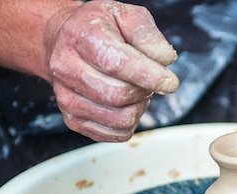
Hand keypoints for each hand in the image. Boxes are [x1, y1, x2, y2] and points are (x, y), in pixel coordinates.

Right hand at [44, 0, 178, 141]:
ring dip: (139, 107)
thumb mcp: (126, 15)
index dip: (149, 76)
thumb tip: (164, 59)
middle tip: (149, 80)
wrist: (67, 41)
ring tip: (136, 90)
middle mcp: (67, 68)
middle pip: (118, 95)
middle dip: (145, 91)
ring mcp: (66, 97)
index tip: (170, 81)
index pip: (116, 63)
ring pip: (120, 119)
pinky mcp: (74, 120)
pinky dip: (131, 122)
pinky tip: (126, 104)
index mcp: (81, 37)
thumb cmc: (99, 28)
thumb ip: (147, 34)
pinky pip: (116, 134)